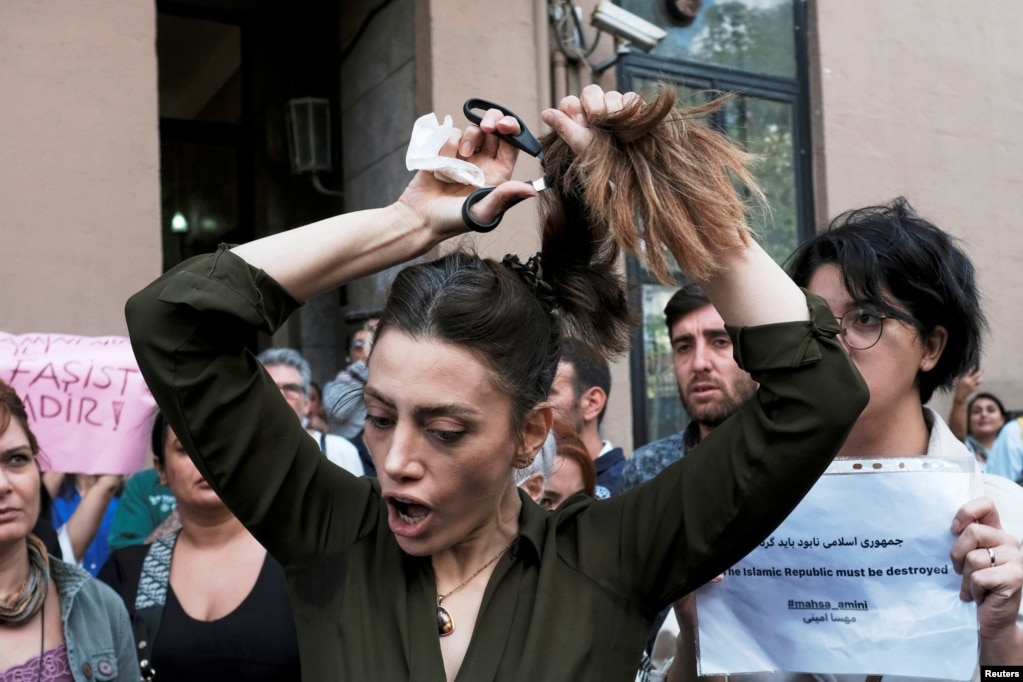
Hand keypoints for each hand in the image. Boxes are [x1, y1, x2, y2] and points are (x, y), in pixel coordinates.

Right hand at [397, 108, 536, 237]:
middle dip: (493, 121)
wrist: (420, 219)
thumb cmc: (454, 221)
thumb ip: (504, 197)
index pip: (512, 145)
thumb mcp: (482, 211)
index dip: (512, 130)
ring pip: (473, 130)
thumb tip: (532, 191)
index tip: (503, 126)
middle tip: (487, 126)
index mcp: (498, 174)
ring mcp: (464, 155)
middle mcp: (484, 162)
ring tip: (460, 157)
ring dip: (468, 139)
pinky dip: (447, 144)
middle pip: (495, 129)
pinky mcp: (445, 151)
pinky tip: (442, 162)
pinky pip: (451, 134)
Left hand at [540, 84, 639, 155]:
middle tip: (597, 121)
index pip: (571, 102)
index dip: (574, 108)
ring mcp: (616, 109)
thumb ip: (564, 127)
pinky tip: (629, 123)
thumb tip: (545, 113)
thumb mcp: (582, 146)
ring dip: (612, 109)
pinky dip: (629, 108)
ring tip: (617, 129)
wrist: (634, 172)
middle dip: (593, 105)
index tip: (580, 123)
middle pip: (591, 91)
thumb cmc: (606, 162)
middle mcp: (598, 112)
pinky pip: (631, 97)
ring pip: (611, 94)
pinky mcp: (635, 109)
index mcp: (581, 120)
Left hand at [950, 497, 1022, 640]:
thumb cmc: (976, 586)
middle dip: (957, 554)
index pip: (986, 505)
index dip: (966, 512)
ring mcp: (1016, 560)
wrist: (992, 619)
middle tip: (960, 570)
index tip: (953, 529)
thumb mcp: (967, 558)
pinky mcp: (1015, 577)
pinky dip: (973, 589)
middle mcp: (1010, 542)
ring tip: (973, 586)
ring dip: (965, 577)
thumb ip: (963, 539)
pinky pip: (978, 577)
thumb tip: (942, 525)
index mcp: (997, 533)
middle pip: (973, 532)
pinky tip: (981, 596)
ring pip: (973, 557)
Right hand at [954, 366, 982, 403]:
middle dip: (980, 372)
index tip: (975, 366)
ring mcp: (972, 385)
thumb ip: (961, 377)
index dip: (972, 369)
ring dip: (980, 379)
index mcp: (964, 379)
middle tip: (982, 369)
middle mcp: (968, 381)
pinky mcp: (974, 389)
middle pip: (976, 375)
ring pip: (979, 380)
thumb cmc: (958, 388)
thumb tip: (966, 373)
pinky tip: (977, 384)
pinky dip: (978, 385)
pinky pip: (978, 386)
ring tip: (981, 377)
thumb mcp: (958, 381)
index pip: (969, 372)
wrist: (959, 396)